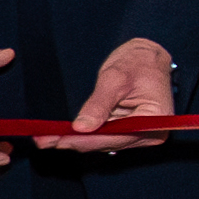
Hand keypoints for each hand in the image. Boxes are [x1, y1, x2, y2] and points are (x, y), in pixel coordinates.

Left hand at [41, 35, 179, 153]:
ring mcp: (140, 134)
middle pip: (108, 143)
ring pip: (103, 142)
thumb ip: (99, 104)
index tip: (59, 140)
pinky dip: (84, 135)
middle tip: (43, 141)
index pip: (116, 137)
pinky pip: (104, 136)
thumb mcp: (115, 78)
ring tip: (46, 139)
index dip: (86, 140)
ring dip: (76, 140)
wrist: (148, 56)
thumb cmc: (138, 61)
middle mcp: (150, 133)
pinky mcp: (128, 131)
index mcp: (155, 120)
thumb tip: (81, 127)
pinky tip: (62, 134)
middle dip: (75, 142)